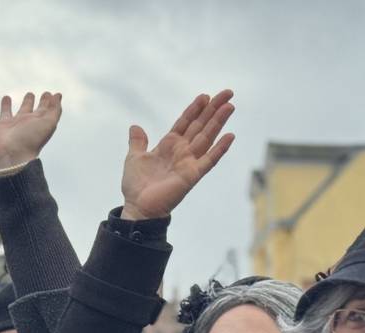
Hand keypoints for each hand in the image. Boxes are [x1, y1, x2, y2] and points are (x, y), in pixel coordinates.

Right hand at [0, 91, 61, 170]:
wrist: (12, 157)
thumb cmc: (31, 140)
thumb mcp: (48, 123)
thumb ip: (55, 110)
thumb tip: (58, 96)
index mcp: (34, 123)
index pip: (41, 110)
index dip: (46, 102)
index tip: (48, 94)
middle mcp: (20, 125)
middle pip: (25, 111)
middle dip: (28, 102)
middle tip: (30, 94)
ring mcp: (4, 128)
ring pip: (5, 114)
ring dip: (5, 106)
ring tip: (7, 97)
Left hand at [120, 90, 234, 219]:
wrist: (138, 207)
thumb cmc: (136, 186)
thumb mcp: (134, 158)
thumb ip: (138, 142)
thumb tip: (135, 126)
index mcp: (169, 145)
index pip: (185, 122)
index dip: (195, 109)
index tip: (205, 96)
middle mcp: (182, 152)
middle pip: (200, 126)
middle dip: (213, 109)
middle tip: (227, 93)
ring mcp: (189, 163)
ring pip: (207, 137)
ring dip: (219, 122)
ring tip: (230, 106)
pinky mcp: (192, 175)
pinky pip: (209, 160)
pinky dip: (220, 149)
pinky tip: (230, 136)